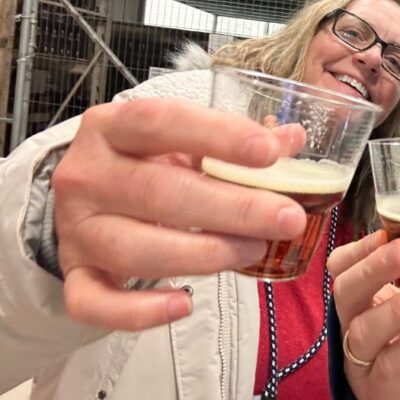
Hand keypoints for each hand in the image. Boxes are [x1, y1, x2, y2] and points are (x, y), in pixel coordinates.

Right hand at [53, 99, 305, 330]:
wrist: (85, 199)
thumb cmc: (145, 164)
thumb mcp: (183, 141)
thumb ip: (234, 140)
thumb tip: (291, 138)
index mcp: (112, 126)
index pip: (163, 122)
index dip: (218, 136)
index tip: (270, 153)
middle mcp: (87, 174)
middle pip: (159, 193)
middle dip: (233, 209)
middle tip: (287, 218)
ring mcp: (75, 228)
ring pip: (137, 249)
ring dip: (206, 254)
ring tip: (255, 250)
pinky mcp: (73, 275)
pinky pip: (95, 302)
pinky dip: (140, 311)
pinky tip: (184, 302)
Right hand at [328, 230, 399, 399]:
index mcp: (368, 300)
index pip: (344, 268)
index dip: (359, 249)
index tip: (387, 232)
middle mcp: (356, 327)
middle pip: (344, 293)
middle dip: (371, 268)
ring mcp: (363, 362)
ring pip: (363, 329)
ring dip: (399, 306)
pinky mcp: (379, 392)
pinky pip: (389, 364)